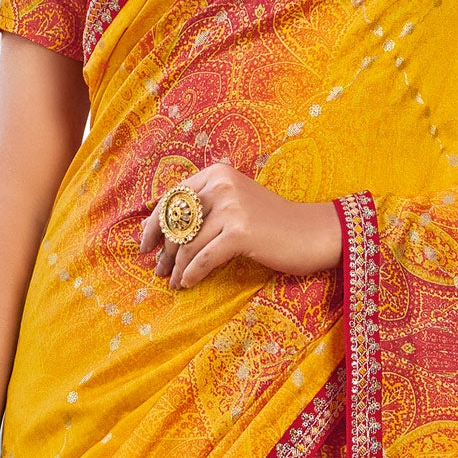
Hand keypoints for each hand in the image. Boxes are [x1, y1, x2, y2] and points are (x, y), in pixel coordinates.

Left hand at [139, 159, 341, 289]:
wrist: (313, 233)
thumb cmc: (273, 224)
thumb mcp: (235, 203)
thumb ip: (203, 208)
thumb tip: (156, 228)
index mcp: (217, 173)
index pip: (172, 199)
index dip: (153, 225)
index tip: (144, 246)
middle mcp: (222, 185)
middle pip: (178, 222)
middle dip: (164, 251)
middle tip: (157, 271)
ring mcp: (232, 207)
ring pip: (189, 244)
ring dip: (176, 267)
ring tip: (172, 282)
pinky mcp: (240, 233)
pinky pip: (204, 259)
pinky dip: (192, 274)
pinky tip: (187, 284)